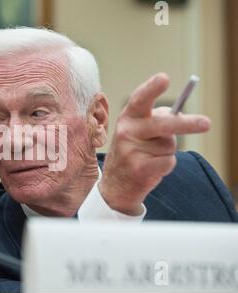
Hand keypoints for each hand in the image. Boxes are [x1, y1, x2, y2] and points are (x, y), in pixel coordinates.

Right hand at [98, 73, 210, 215]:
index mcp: (128, 117)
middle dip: (186, 123)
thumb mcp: (137, 131)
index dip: (151, 88)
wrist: (115, 184)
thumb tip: (180, 115)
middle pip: (163, 124)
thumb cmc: (133, 152)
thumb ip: (157, 119)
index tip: (164, 78)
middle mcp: (126, 131)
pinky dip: (167, 166)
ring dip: (168, 152)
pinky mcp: (138, 169)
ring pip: (169, 146)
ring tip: (151, 157)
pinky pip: (168, 162)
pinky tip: (152, 168)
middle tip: (206, 123)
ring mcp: (130, 151)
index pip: (140, 99)